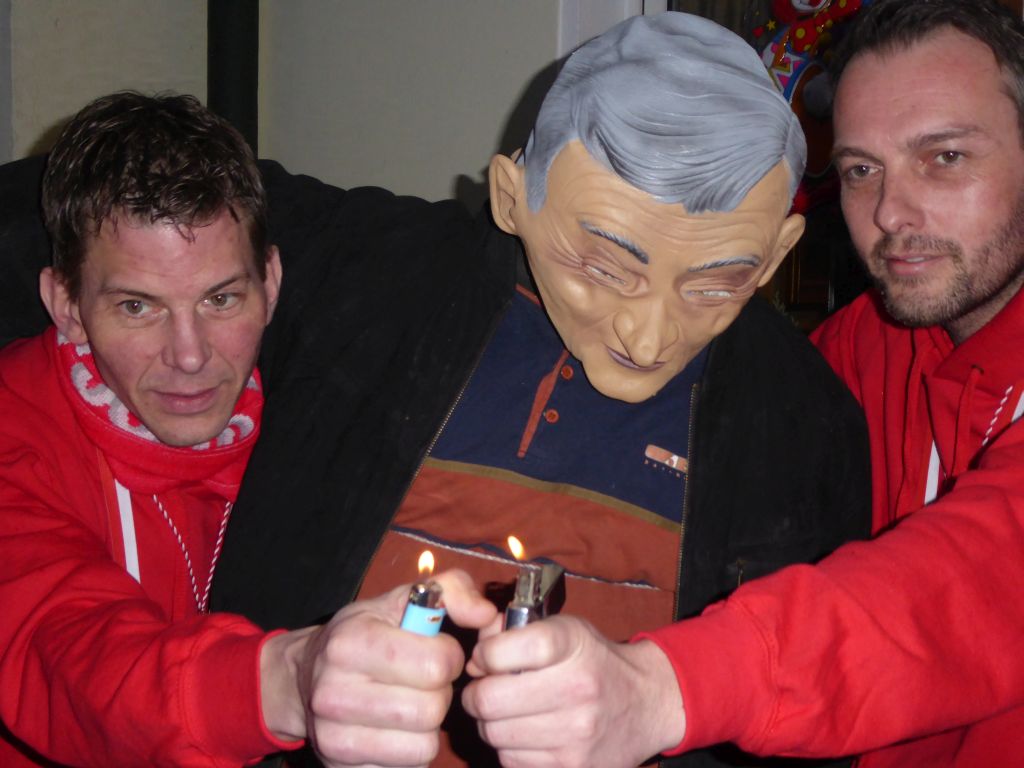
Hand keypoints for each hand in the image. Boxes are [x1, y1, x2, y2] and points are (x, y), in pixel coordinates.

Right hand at [260, 569, 495, 766]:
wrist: (303, 678)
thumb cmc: (363, 634)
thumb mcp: (401, 599)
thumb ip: (450, 591)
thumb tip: (486, 614)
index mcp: (351, 642)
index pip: (436, 664)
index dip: (449, 657)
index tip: (436, 652)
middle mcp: (335, 693)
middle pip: (431, 709)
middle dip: (439, 693)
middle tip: (424, 682)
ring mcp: (335, 739)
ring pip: (423, 745)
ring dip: (428, 725)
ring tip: (411, 704)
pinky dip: (411, 751)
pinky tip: (396, 729)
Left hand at [462, 616, 684, 767]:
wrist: (648, 703)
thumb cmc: (595, 661)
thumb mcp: (564, 629)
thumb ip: (514, 631)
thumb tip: (473, 659)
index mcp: (571, 644)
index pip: (500, 652)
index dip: (483, 656)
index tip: (488, 659)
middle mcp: (576, 688)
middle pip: (489, 700)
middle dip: (477, 695)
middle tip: (485, 691)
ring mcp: (576, 734)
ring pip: (495, 735)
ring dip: (491, 724)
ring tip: (509, 713)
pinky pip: (512, 762)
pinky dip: (510, 749)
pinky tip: (528, 735)